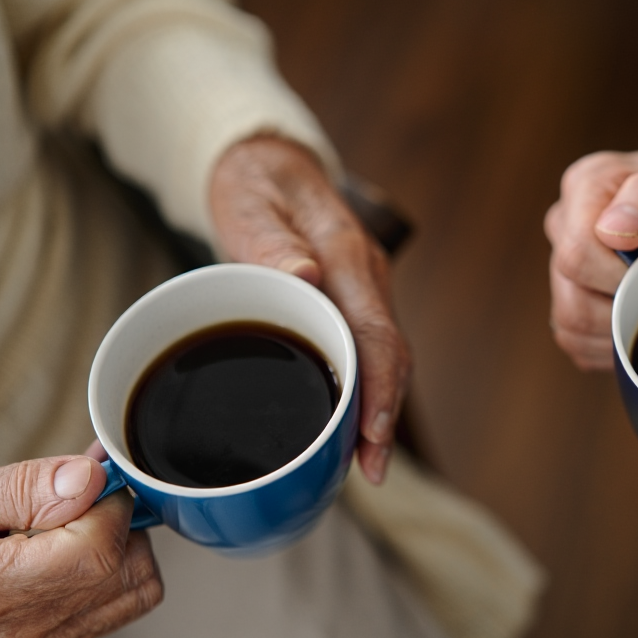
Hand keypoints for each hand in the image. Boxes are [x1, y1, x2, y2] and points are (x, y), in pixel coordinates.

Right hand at [0, 453, 161, 637]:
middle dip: (115, 515)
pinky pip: (134, 596)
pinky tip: (87, 542)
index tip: (88, 477)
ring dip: (125, 537)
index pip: (94, 550)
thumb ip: (24, 484)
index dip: (107, 502)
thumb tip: (88, 480)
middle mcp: (18, 628)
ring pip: (138, 580)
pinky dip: (125, 560)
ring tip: (80, 517)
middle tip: (82, 490)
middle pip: (119, 566)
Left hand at [209, 134, 409, 482]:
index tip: (371, 433)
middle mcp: (364, 275)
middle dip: (383, 416)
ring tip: (362, 465)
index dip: (381, 386)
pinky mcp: (352, 302)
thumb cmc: (253, 185)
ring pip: (381, 359)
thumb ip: (269, 239)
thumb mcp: (249, 203)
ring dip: (376, 411)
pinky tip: (346, 429)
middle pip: (389, 355)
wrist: (266, 164)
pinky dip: (362, 392)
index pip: (375, 329)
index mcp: (344, 253)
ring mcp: (363, 290)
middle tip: (371, 472)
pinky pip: (365, 351)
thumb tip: (305, 276)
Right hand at [544, 97, 637, 369]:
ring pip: (570, 324)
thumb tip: (612, 232)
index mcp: (586, 185)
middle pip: (570, 296)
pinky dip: (611, 344)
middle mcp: (564, 221)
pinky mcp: (570, 292)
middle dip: (624, 309)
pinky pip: (576, 339)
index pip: (577, 254)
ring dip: (618, 333)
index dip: (620, 279)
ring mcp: (562, 258)